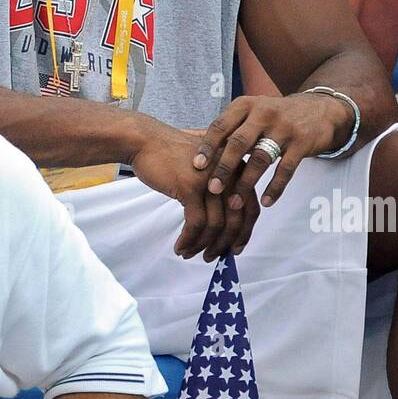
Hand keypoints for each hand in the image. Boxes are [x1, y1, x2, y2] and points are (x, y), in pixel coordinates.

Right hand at [129, 118, 261, 261]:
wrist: (146, 141)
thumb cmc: (173, 155)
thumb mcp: (206, 168)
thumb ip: (220, 189)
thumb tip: (226, 227)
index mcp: (237, 168)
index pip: (251, 208)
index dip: (245, 233)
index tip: (235, 249)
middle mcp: (229, 173)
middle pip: (237, 219)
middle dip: (225, 244)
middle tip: (213, 257)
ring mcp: (211, 180)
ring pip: (216, 225)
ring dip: (203, 245)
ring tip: (190, 253)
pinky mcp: (191, 187)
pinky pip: (195, 224)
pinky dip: (189, 240)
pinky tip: (180, 247)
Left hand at [174, 92, 351, 258]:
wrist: (320, 109)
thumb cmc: (274, 116)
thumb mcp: (252, 112)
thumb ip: (229, 129)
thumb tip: (192, 149)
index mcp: (246, 105)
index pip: (221, 125)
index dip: (207, 146)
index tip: (195, 166)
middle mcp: (263, 113)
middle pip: (239, 142)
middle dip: (224, 168)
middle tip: (211, 189)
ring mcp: (284, 127)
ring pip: (261, 158)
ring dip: (246, 183)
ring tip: (234, 203)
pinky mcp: (303, 142)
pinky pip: (286, 169)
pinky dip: (275, 187)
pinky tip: (265, 202)